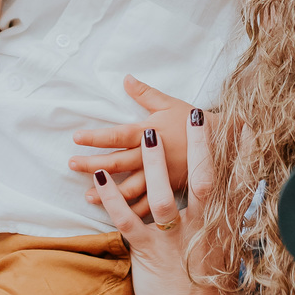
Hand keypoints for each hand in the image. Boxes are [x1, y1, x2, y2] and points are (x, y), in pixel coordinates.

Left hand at [69, 75, 191, 212]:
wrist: (223, 144)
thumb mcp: (169, 104)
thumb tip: (126, 78)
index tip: (76, 138)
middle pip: (117, 163)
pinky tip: (116, 216)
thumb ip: (145, 93)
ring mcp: (161, 176)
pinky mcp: (169, 190)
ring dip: (108, 192)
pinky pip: (148, 205)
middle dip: (93, 164)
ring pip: (129, 188)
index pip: (118, 136)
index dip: (96, 137)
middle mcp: (152, 157)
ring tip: (88, 196)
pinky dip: (133, 212)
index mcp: (150, 134)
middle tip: (72, 164)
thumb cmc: (193, 123)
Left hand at [89, 112, 234, 294]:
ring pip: (164, 195)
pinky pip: (128, 221)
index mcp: (221, 230)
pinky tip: (100, 178)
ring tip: (147, 133)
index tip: (240, 125)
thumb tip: (236, 208)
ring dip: (154, 163)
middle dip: (201, 146)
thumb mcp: (226, 257)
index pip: (231, 183)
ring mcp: (174, 242)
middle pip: (203, 180)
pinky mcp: (149, 255)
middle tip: (199, 114)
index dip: (236, 153)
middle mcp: (201, 231)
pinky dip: (112, 199)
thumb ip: (228, 228)